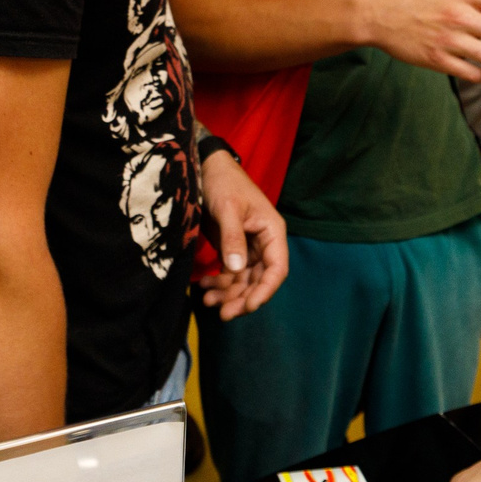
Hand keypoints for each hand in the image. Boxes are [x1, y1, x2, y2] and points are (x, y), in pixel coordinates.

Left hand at [198, 149, 289, 319]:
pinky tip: (203, 288)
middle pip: (259, 280)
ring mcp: (248, 247)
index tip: (247, 306)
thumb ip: (233, 239)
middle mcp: (264, 243)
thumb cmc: (223, 183)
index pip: (277, 269)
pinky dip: (219, 283)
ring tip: (206, 301)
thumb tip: (236, 269)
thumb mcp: (228, 209)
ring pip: (243, 280)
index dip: (265, 291)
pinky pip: (230, 273)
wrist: (206, 168)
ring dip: (228, 293)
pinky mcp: (232, 248)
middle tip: (222, 313)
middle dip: (242, 298)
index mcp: (272, 232)